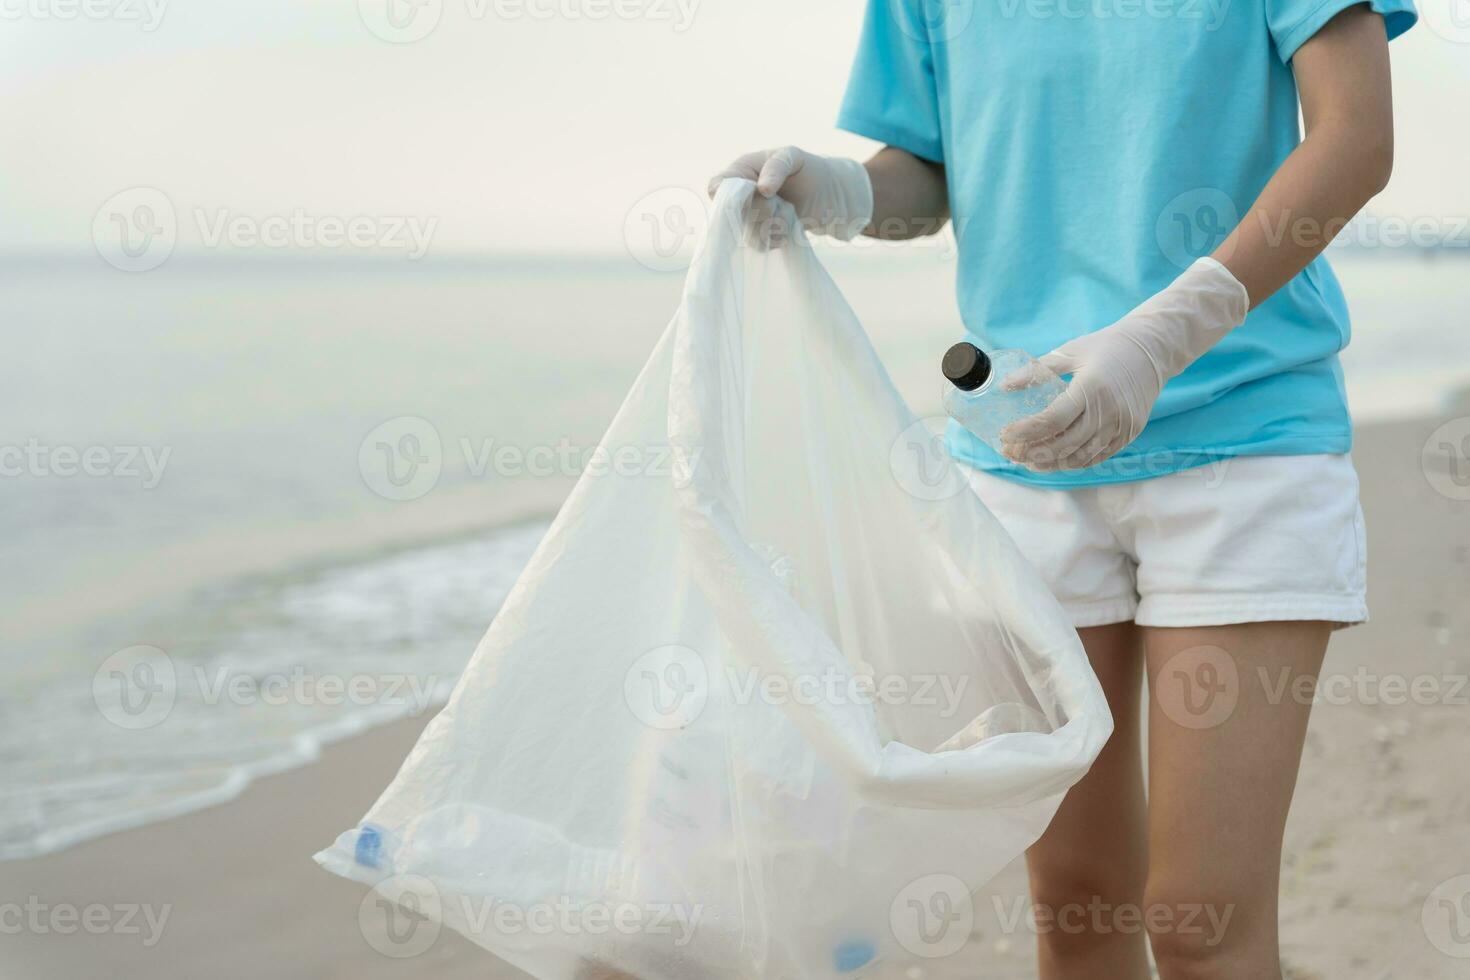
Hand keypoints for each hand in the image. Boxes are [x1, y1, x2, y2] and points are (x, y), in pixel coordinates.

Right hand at [707, 146, 872, 247]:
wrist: (831, 193)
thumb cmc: (810, 168)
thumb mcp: (794, 156)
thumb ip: (776, 166)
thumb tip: (761, 189)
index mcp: (742, 170)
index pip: (717, 186)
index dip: (726, 197)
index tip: (752, 198)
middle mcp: (742, 195)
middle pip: (733, 214)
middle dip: (760, 211)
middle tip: (778, 204)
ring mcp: (751, 217)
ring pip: (747, 232)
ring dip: (772, 226)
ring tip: (789, 214)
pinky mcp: (763, 234)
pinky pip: (760, 244)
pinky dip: (776, 239)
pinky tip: (788, 229)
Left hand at [1000, 258, 1250, 470]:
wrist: (1152, 349)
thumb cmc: (1106, 347)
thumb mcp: (1069, 352)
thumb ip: (1036, 370)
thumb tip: (1005, 386)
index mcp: (1091, 388)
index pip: (1052, 421)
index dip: (1025, 433)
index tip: (1005, 436)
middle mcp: (1109, 411)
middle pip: (1063, 445)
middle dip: (1031, 453)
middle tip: (1010, 452)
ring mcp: (1121, 426)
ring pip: (1080, 457)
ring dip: (1050, 463)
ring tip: (1027, 461)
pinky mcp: (1129, 434)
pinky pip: (1097, 456)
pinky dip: (1073, 462)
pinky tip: (1054, 460)